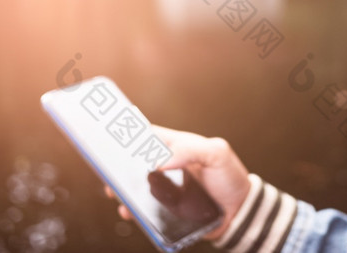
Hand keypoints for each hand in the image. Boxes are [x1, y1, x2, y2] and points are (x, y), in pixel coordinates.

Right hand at [105, 125, 250, 239]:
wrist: (240, 213)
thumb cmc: (229, 177)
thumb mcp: (217, 153)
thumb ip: (191, 149)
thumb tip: (159, 161)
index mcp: (176, 146)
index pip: (146, 135)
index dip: (127, 134)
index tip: (108, 137)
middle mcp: (167, 165)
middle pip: (134, 162)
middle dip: (117, 164)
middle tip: (106, 169)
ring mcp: (164, 187)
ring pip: (135, 185)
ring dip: (122, 188)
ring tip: (115, 192)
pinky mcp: (165, 209)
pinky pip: (143, 208)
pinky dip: (132, 210)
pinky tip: (128, 211)